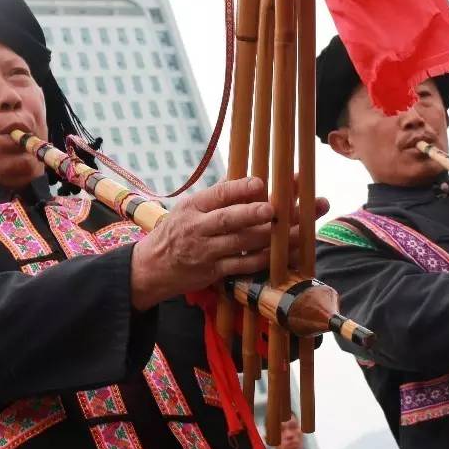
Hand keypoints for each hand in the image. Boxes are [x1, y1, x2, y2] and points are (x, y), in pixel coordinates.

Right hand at [128, 177, 328, 309]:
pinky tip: (284, 255)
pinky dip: (264, 261)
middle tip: (279, 208)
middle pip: (231, 219)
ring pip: (242, 244)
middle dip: (257, 213)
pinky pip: (243, 266)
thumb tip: (249, 176)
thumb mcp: (189, 208)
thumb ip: (218, 194)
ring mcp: (206, 252)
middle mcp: (198, 228)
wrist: (150, 268)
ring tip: (298, 231)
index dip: (240, 188)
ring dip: (272, 238)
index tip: (262, 182)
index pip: (219, 193)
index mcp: (194, 206)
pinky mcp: (213, 273)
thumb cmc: (176, 232)